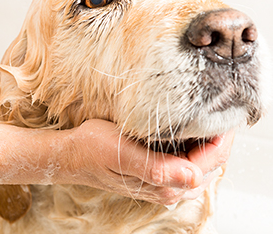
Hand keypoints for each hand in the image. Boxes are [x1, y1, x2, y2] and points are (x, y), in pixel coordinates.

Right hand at [57, 120, 232, 204]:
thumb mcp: (122, 153)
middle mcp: (166, 188)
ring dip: (209, 145)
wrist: (74, 155)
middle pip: (209, 166)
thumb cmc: (94, 149)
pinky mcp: (155, 175)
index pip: (208, 163)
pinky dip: (195, 149)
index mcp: (162, 184)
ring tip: (211, 120)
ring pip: (200, 166)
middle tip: (223, 113)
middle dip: (219, 142)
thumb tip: (193, 178)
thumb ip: (158, 169)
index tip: (227, 115)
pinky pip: (186, 164)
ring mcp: (161, 183)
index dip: (221, 139)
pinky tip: (192, 132)